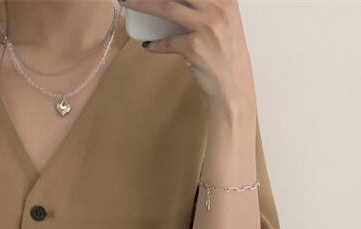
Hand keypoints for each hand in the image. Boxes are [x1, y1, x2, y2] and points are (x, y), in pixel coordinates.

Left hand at [120, 0, 256, 112]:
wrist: (232, 89)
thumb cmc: (225, 57)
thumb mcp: (224, 24)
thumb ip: (207, 8)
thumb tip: (176, 4)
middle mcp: (219, 8)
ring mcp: (208, 26)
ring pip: (167, 6)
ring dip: (142, 4)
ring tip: (127, 2)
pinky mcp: (196, 46)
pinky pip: (168, 41)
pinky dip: (156, 43)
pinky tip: (150, 46)